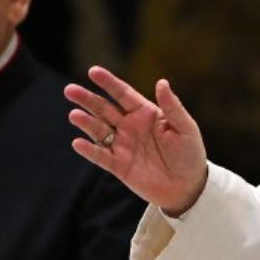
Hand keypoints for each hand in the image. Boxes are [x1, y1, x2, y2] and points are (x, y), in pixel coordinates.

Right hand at [66, 66, 209, 214]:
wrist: (188, 187)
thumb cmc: (190, 154)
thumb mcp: (186, 128)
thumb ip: (172, 107)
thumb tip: (161, 82)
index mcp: (145, 113)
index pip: (123, 94)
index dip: (108, 82)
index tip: (93, 71)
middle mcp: (130, 126)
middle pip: (104, 109)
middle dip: (87, 99)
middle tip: (70, 90)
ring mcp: (122, 145)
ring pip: (98, 130)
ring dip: (85, 122)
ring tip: (74, 115)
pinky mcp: (118, 165)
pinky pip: (100, 156)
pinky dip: (89, 150)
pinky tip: (78, 143)